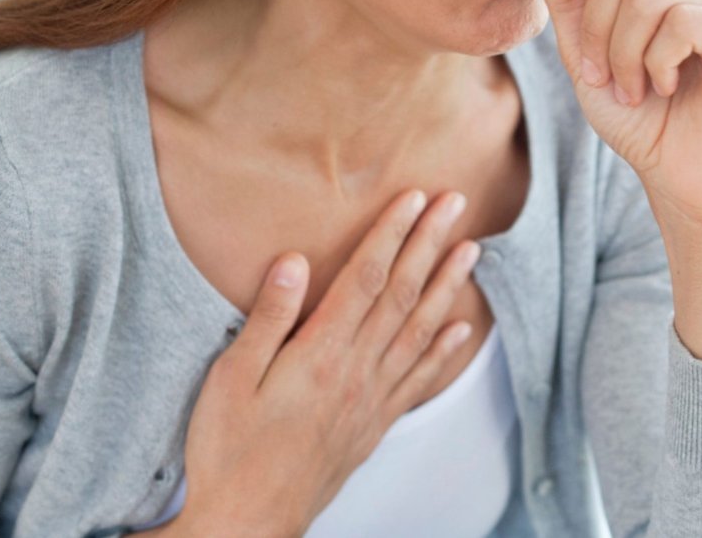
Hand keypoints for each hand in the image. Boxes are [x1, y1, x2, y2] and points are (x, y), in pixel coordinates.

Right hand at [175, 190, 482, 536]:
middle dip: (429, 243)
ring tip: (471, 250)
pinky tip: (461, 329)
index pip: (366, 278)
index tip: (414, 197)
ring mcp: (371, 399)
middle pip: (402, 294)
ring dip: (447, 286)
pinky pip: (418, 379)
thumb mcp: (230, 379)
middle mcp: (357, 371)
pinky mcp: (374, 424)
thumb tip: (294, 261)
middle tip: (455, 204)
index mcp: (321, 353)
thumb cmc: (229, 451)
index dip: (392, 233)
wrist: (250, 521)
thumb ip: (267, 318)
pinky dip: (443, 350)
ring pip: (420, 330)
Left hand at [538, 0, 701, 220]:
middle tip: (607, 77)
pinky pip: (684, 21)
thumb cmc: (640, 115)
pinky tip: (668, 87)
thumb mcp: (584, 50)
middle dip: (598, 27)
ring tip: (636, 89)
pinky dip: (657, 63)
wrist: (683, 179)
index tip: (590, 46)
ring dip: (624, 53)